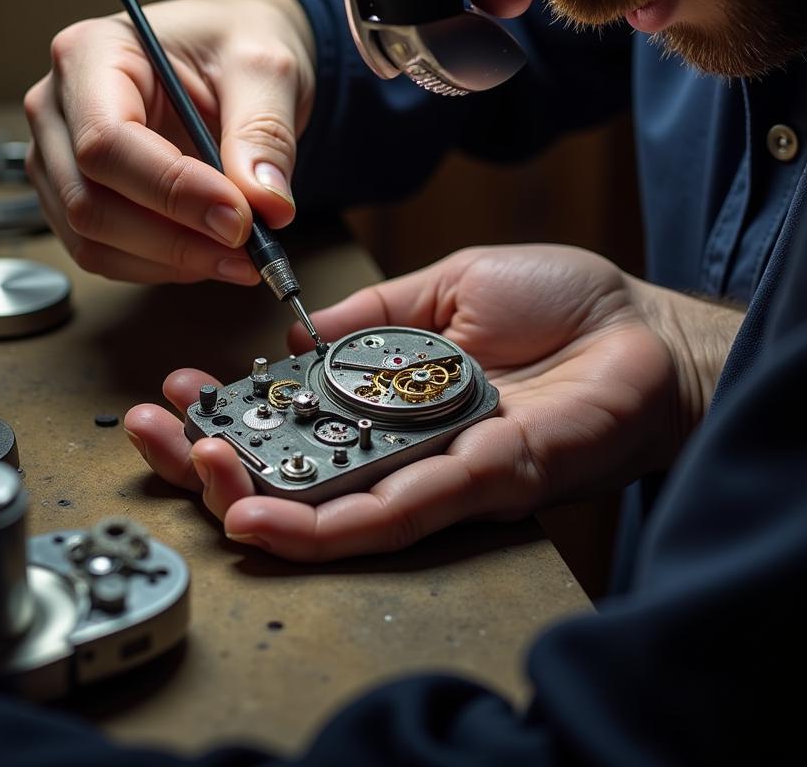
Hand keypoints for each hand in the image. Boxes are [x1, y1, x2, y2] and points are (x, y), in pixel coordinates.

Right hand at [24, 0, 314, 282]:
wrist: (229, 53)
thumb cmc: (236, 43)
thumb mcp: (266, 68)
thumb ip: (264, 133)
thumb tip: (267, 205)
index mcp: (91, 54)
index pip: (107, 142)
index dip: (172, 192)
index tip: (239, 218)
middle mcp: (57, 107)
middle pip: (90, 200)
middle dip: (175, 239)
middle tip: (250, 251)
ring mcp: (60, 156)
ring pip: (92, 239)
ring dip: (171, 262)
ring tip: (242, 257)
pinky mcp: (79, 196)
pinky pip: (105, 253)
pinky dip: (162, 266)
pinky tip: (211, 253)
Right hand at [124, 245, 742, 560]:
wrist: (645, 327)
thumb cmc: (560, 301)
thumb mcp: (448, 284)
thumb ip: (374, 312)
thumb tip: (299, 333)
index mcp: (394, 389)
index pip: (296, 411)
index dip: (235, 408)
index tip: (180, 390)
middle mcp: (409, 439)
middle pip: (304, 470)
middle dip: (224, 461)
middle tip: (161, 441)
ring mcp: (444, 469)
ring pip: (340, 505)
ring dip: (263, 501)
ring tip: (200, 485)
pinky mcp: (487, 483)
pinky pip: (405, 511)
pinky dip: (337, 521)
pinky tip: (272, 522)